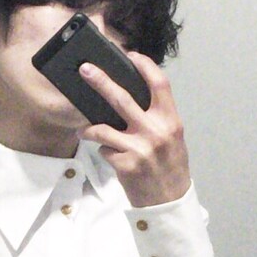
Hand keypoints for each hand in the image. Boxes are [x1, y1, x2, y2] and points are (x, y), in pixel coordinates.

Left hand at [77, 52, 190, 207]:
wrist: (169, 201)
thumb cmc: (169, 167)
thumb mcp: (171, 138)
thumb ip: (155, 118)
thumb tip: (129, 99)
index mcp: (171, 120)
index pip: (159, 84)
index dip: (145, 66)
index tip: (130, 55)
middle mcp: (156, 131)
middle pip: (123, 98)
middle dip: (100, 81)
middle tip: (85, 70)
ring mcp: (139, 147)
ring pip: (103, 127)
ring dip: (89, 128)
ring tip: (84, 130)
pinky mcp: (125, 164)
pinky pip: (104, 150)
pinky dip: (103, 151)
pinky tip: (110, 157)